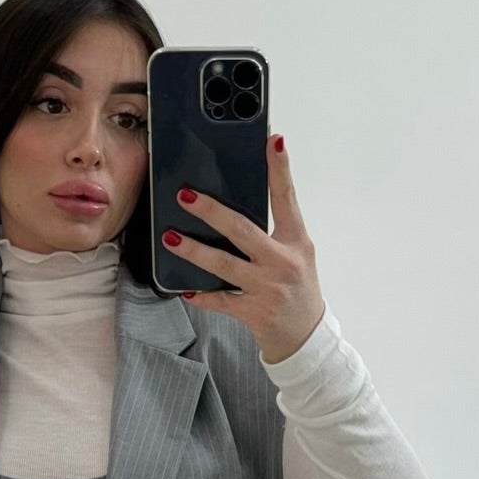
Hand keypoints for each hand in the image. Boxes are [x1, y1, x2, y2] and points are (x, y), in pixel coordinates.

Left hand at [165, 132, 325, 364]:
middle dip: (212, 211)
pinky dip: (201, 294)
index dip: (280, 169)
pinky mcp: (253, 311)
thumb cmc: (298, 289)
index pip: (287, 198)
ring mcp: (267, 288)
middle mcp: (283, 262)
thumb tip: (233, 203)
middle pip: (243, 230)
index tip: (273, 141)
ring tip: (172, 238)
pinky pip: (220, 300)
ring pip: (224, 265)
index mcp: (296, 241)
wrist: (306, 337)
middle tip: (186, 195)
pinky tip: (183, 287)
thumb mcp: (295, 253)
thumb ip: (273, 230)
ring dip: (195, 250)